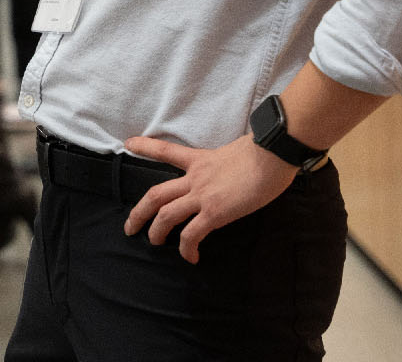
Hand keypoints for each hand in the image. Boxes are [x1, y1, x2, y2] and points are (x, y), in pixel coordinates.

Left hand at [121, 135, 298, 263]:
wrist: (272, 152)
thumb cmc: (264, 149)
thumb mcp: (236, 151)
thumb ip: (226, 163)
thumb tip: (234, 169)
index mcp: (199, 159)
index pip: (165, 150)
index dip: (145, 147)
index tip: (128, 144)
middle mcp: (195, 178)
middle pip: (156, 194)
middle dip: (139, 212)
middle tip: (130, 227)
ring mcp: (203, 195)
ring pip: (166, 215)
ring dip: (156, 232)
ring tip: (155, 243)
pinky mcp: (216, 212)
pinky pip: (192, 233)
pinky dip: (187, 247)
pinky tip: (191, 257)